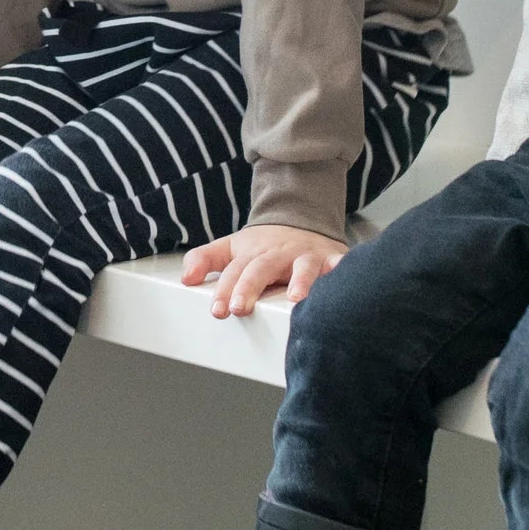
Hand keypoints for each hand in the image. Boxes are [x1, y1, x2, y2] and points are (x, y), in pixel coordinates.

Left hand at [180, 222, 348, 317]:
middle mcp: (278, 254)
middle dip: (250, 287)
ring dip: (301, 281)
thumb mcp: (231, 247)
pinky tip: (341, 281)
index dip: (225, 289)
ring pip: (303, 267)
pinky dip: (342, 272)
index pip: (235, 271)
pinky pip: (339, 265)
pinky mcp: (331, 258)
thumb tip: (186, 278)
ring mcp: (305, 256)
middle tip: (240, 308)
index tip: (218, 310)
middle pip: (262, 269)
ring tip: (296, 299)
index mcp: (252, 253)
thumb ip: (204, 260)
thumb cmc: (264, 245)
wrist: (301, 220)